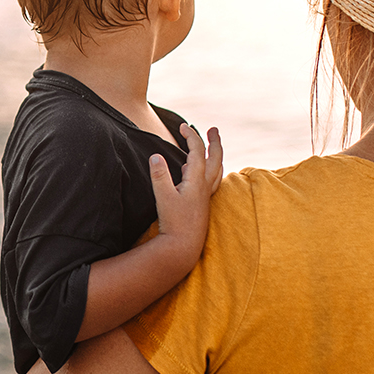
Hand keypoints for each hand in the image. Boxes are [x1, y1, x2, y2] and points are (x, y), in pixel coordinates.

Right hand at [150, 124, 222, 250]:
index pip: (198, 152)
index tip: (183, 126)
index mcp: (197, 181)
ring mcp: (206, 196)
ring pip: (217, 170)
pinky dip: (211, 171)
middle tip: (213, 130)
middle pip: (216, 158)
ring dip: (216, 156)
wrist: (183, 247)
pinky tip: (201, 174)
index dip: (192, 136)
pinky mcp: (203, 205)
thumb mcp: (163, 197)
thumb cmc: (174, 223)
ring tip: (212, 149)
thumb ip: (159, 175)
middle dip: (215, 142)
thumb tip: (156, 155)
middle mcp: (205, 187)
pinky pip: (212, 182)